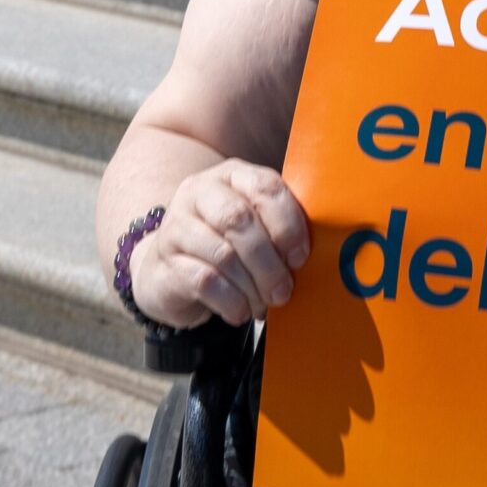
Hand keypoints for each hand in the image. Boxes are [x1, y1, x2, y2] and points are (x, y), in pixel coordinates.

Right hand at [133, 160, 310, 327]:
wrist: (170, 270)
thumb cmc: (228, 246)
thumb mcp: (255, 227)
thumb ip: (281, 227)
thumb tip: (322, 254)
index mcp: (233, 175)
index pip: (265, 186)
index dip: (287, 223)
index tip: (300, 257)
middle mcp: (200, 192)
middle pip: (239, 220)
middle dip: (269, 262)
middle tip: (283, 291)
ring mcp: (177, 224)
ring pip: (223, 255)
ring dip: (252, 287)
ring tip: (264, 305)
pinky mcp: (164, 260)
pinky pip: (205, 281)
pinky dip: (231, 301)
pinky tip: (241, 311)